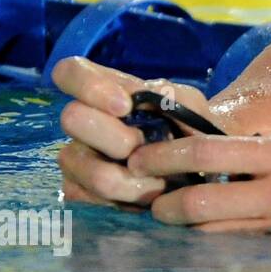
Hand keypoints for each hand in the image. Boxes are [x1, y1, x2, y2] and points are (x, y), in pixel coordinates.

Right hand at [52, 56, 222, 208]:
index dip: (88, 86)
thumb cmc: (189, 128)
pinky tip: (145, 198)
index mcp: (106, 90)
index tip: (124, 106)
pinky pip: (84, 195)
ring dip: (125, 177)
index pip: (70, 71)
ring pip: (79, 165)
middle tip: (145, 148)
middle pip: (71, 117)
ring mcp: (75, 156)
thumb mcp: (191, 107)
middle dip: (116, 138)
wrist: (200, 170)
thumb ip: (174, 96)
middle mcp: (83, 120)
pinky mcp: (76, 189)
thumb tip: (154, 95)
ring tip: (158, 181)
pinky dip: (121, 200)